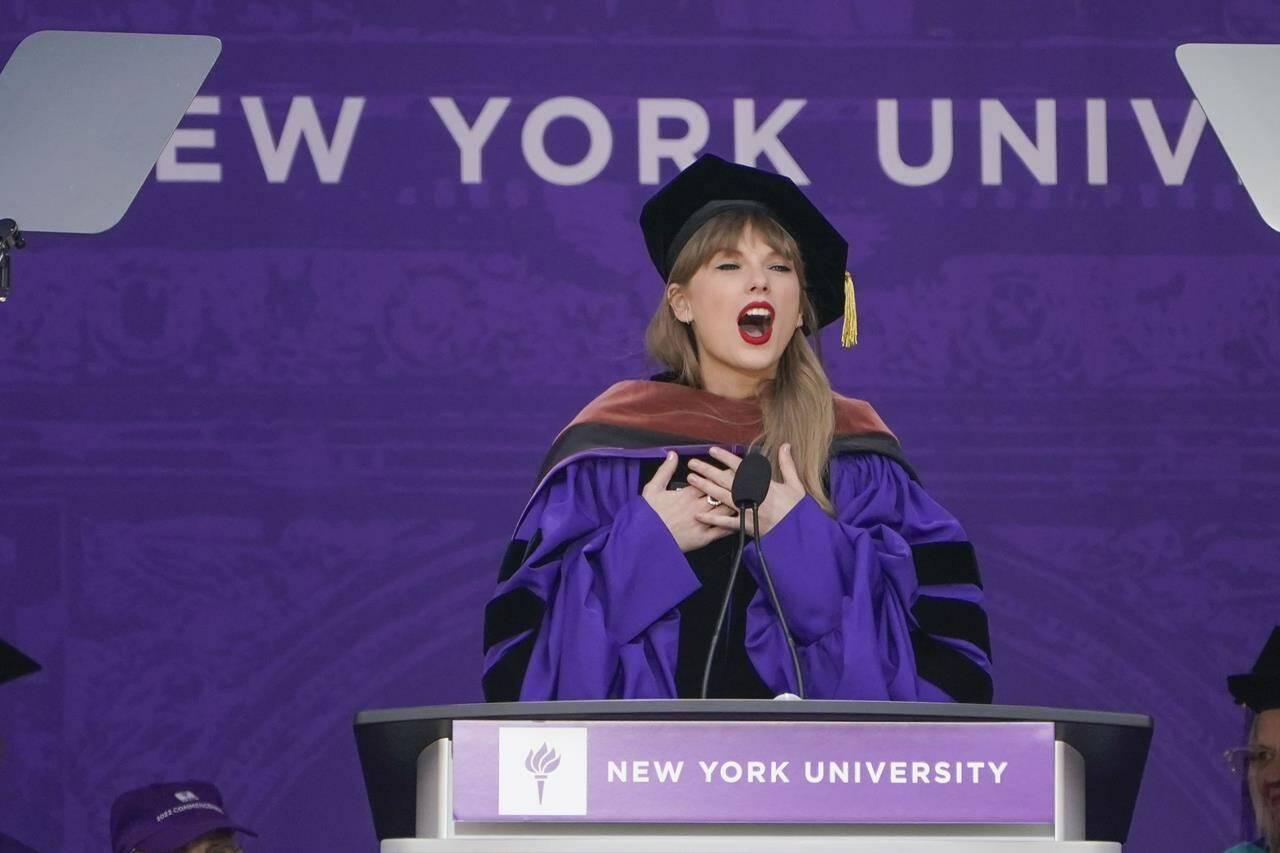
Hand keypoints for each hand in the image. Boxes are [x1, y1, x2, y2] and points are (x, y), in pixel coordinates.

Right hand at [642, 451, 737, 552]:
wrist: (643, 539)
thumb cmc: (647, 515)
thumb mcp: (652, 488)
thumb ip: (665, 470)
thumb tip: (672, 455)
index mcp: (686, 494)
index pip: (710, 479)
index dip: (722, 474)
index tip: (731, 469)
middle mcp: (697, 506)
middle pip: (721, 493)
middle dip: (735, 486)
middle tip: (746, 480)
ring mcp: (702, 522)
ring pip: (725, 510)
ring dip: (737, 502)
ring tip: (749, 496)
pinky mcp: (703, 538)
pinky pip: (722, 531)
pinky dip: (733, 524)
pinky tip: (742, 520)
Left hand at [686, 444, 806, 537]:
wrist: (799, 535)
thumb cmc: (797, 511)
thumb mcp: (795, 485)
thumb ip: (787, 465)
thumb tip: (785, 446)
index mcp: (764, 485)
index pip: (740, 467)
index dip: (725, 458)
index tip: (712, 451)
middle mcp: (753, 496)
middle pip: (725, 480)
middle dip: (707, 470)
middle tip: (693, 464)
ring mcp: (748, 511)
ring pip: (722, 497)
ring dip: (705, 488)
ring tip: (692, 480)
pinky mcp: (746, 527)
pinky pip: (725, 522)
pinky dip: (712, 519)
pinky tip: (699, 514)